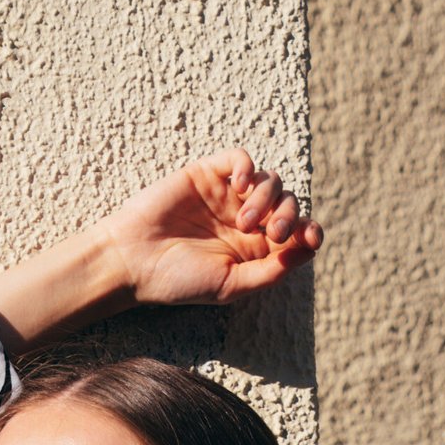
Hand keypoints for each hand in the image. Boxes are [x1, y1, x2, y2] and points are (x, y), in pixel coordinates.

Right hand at [99, 146, 322, 308]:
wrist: (135, 260)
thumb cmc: (179, 280)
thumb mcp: (231, 285)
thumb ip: (270, 272)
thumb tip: (309, 250)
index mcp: (255, 251)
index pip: (296, 233)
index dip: (310, 231)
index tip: (309, 236)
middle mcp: (246, 222)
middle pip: (288, 204)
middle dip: (288, 215)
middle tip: (272, 233)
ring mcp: (227, 196)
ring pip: (270, 181)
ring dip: (268, 197)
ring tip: (243, 221)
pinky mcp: (208, 174)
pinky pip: (240, 158)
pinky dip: (249, 167)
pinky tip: (241, 187)